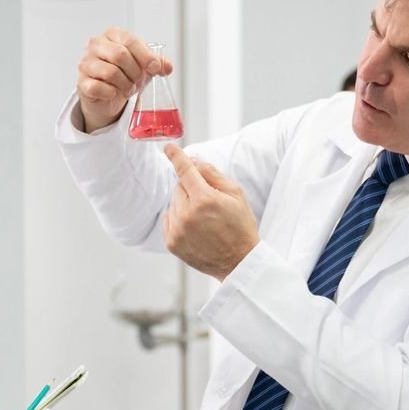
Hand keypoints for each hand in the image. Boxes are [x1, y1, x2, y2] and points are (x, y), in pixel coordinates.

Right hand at [75, 28, 172, 131]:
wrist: (108, 96)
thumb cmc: (125, 74)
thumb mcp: (144, 66)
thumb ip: (157, 63)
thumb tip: (167, 67)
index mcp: (111, 34)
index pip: (129, 40)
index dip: (145, 55)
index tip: (156, 69)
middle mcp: (95, 45)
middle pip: (120, 55)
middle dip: (135, 72)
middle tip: (138, 81)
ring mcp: (86, 63)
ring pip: (111, 72)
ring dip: (125, 84)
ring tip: (128, 88)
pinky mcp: (82, 83)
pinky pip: (99, 87)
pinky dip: (111, 93)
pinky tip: (113, 93)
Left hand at [161, 145, 260, 280]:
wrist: (238, 262)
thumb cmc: (240, 226)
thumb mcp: (235, 194)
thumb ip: (212, 174)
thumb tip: (192, 160)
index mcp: (204, 199)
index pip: (185, 171)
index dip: (176, 156)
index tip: (168, 147)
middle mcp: (187, 214)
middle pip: (179, 187)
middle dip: (192, 189)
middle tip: (210, 204)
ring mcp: (177, 230)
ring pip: (173, 202)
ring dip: (185, 204)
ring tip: (204, 219)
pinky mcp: (171, 242)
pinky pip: (169, 218)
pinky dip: (178, 218)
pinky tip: (195, 227)